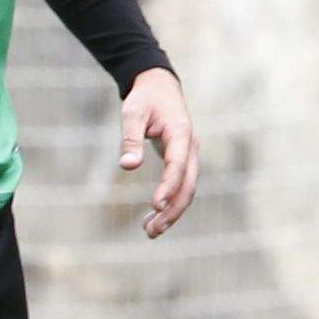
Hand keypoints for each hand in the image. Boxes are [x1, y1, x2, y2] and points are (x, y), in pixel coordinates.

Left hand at [118, 69, 200, 237]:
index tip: (155, 206)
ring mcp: (189, 156)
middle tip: (152, 230)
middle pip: (189, 185)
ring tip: (150, 232)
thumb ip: (131, 139)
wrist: (160, 87)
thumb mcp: (133, 113)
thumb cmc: (146, 99)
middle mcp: (191, 148)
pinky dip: (170, 202)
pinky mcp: (182, 161)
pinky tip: (153, 217)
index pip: (178, 166)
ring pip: (187, 189)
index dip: (168, 187)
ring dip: (172, 212)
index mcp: (182, 134)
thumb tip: (127, 166)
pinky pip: (181, 186)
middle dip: (173, 209)